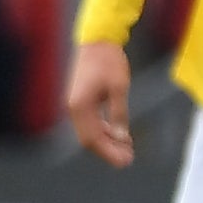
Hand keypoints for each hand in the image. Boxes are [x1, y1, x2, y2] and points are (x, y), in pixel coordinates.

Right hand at [66, 41, 134, 165]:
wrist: (97, 41)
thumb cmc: (109, 61)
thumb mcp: (119, 87)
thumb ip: (119, 113)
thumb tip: (121, 137)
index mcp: (79, 105)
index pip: (91, 138)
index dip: (108, 152)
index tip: (125, 161)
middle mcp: (73, 107)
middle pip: (89, 138)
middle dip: (109, 150)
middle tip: (129, 159)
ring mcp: (75, 104)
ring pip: (90, 131)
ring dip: (108, 141)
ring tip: (127, 148)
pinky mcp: (81, 100)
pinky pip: (91, 121)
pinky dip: (104, 129)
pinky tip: (119, 135)